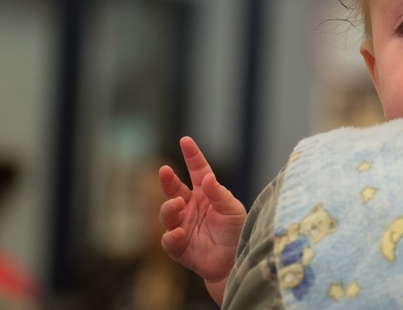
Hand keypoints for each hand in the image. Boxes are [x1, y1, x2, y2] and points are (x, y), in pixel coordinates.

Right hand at [159, 136, 245, 304]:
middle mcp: (191, 206)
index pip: (197, 171)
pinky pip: (169, 239)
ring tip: (179, 204)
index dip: (192, 156)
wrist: (235, 262)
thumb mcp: (233, 210)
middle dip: (167, 179)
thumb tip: (207, 177)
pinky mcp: (178, 246)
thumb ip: (219, 194)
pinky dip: (172, 235)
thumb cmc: (237, 232)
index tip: (185, 140)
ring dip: (170, 207)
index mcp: (206, 194)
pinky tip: (181, 232)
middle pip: (174, 189)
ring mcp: (182, 225)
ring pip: (167, 212)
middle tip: (165, 170)